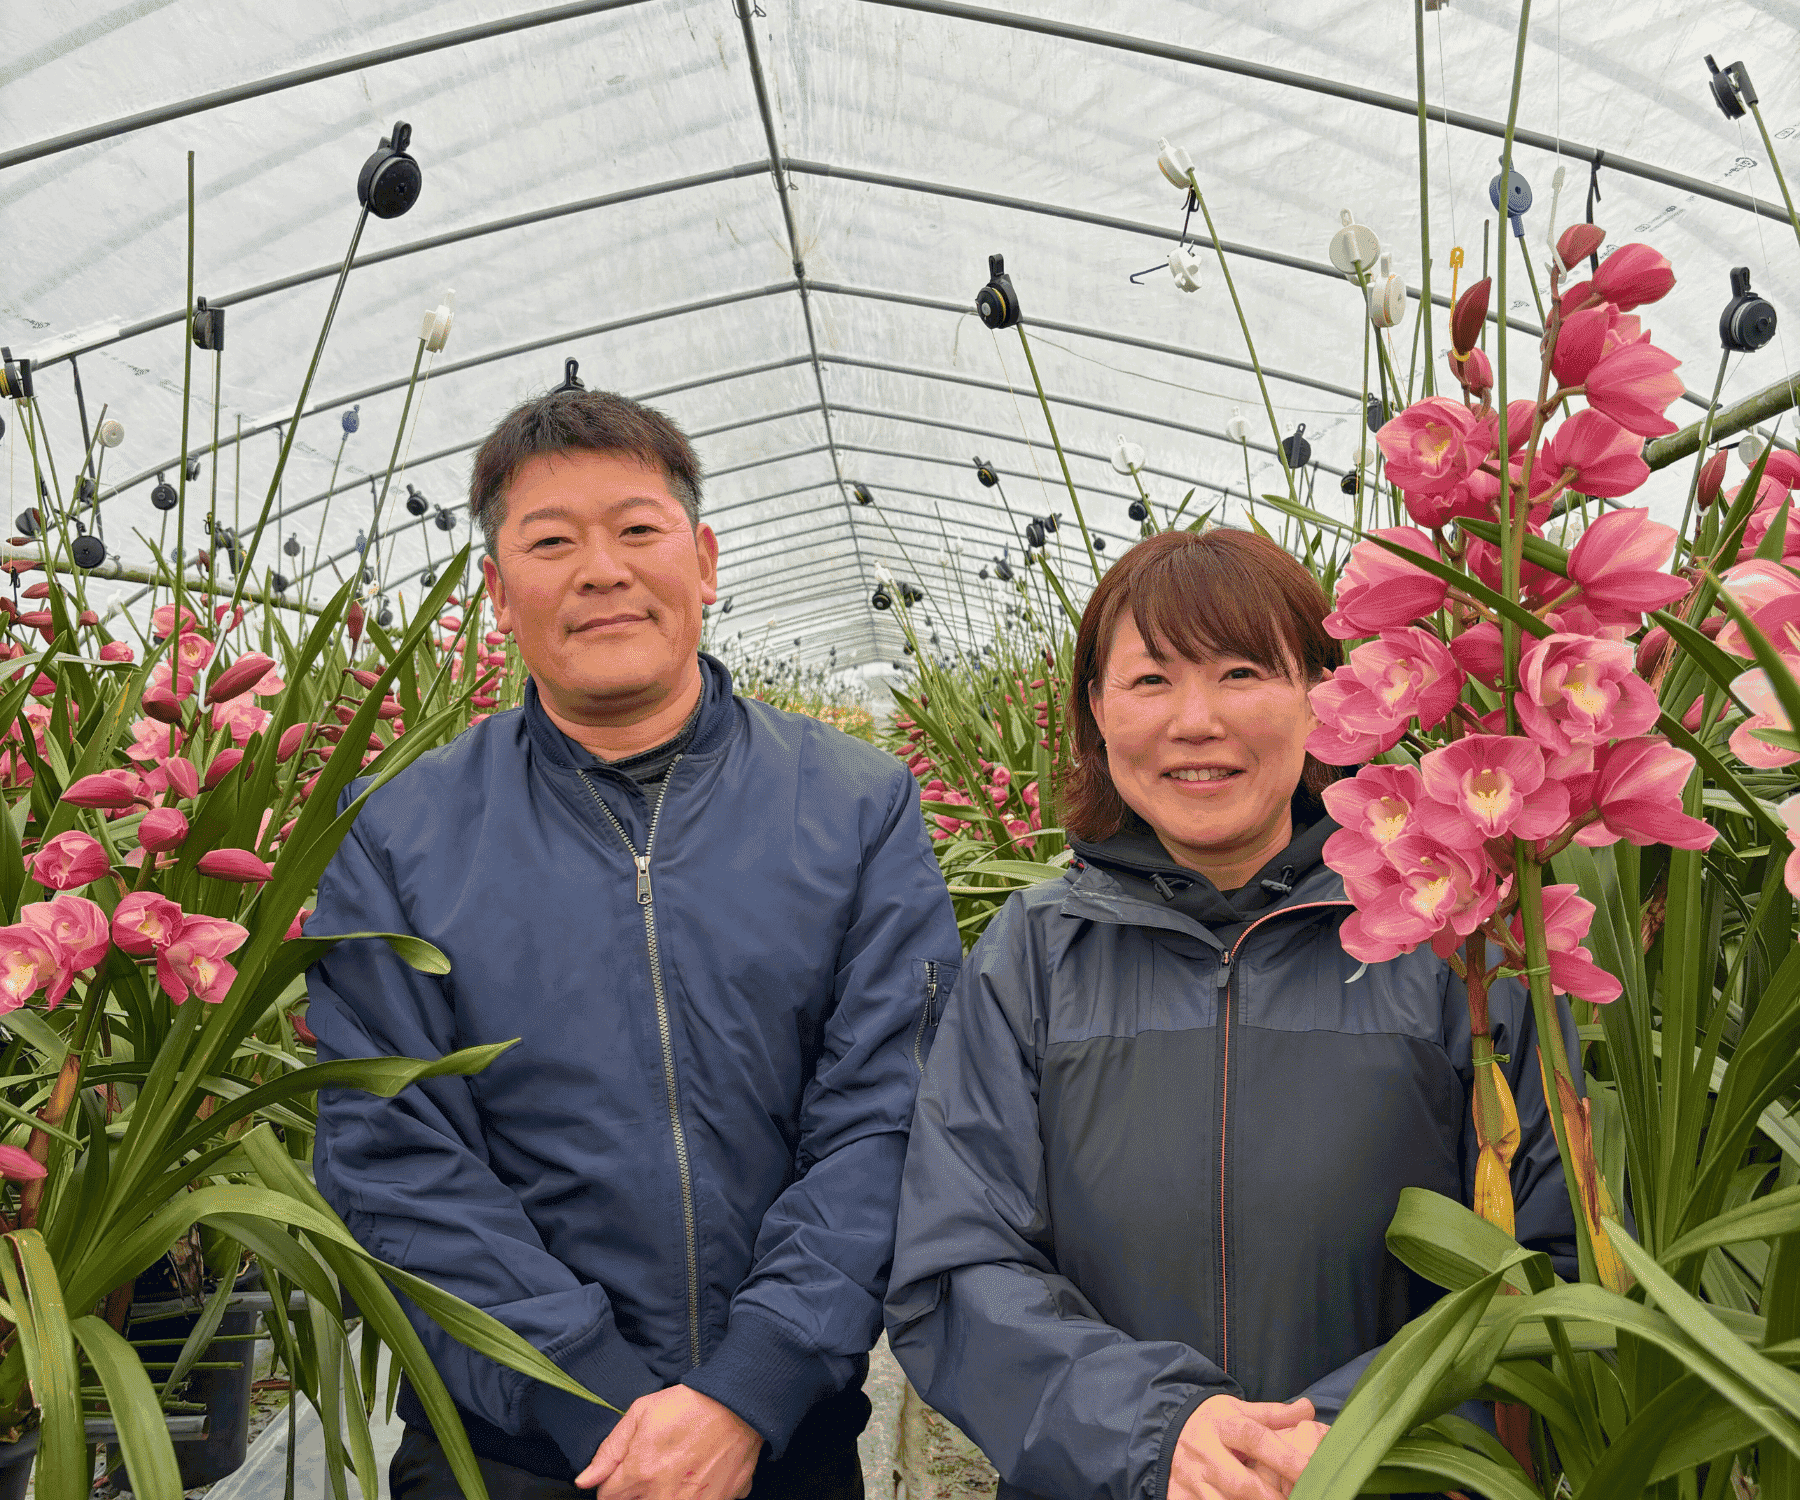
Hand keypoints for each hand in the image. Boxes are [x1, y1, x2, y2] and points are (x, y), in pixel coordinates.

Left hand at [577, 1385, 762, 1499]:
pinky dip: (690, 1496)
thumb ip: (609, 1450)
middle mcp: (661, 1496)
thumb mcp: (641, 1413)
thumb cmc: (689, 1405)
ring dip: (662, 1494)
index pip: (606, 1498)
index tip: (623, 1474)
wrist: (738, 1407)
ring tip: (675, 1473)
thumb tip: (584, 1480)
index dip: (612, 1485)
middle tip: (652, 1470)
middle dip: (636, 1492)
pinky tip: (696, 1477)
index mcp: (639, 1472)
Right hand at [1167, 1396, 1317, 1499]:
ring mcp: (1190, 1478)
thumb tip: (1308, 1408)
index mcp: (1222, 1425)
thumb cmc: (1211, 1421)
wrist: (1162, 1427)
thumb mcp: (1237, 1409)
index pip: (1256, 1439)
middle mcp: (1205, 1452)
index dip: (1286, 1457)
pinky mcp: (1178, 1496)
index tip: (1312, 1472)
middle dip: (1269, 1499)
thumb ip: (1273, 1414)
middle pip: (1240, 1483)